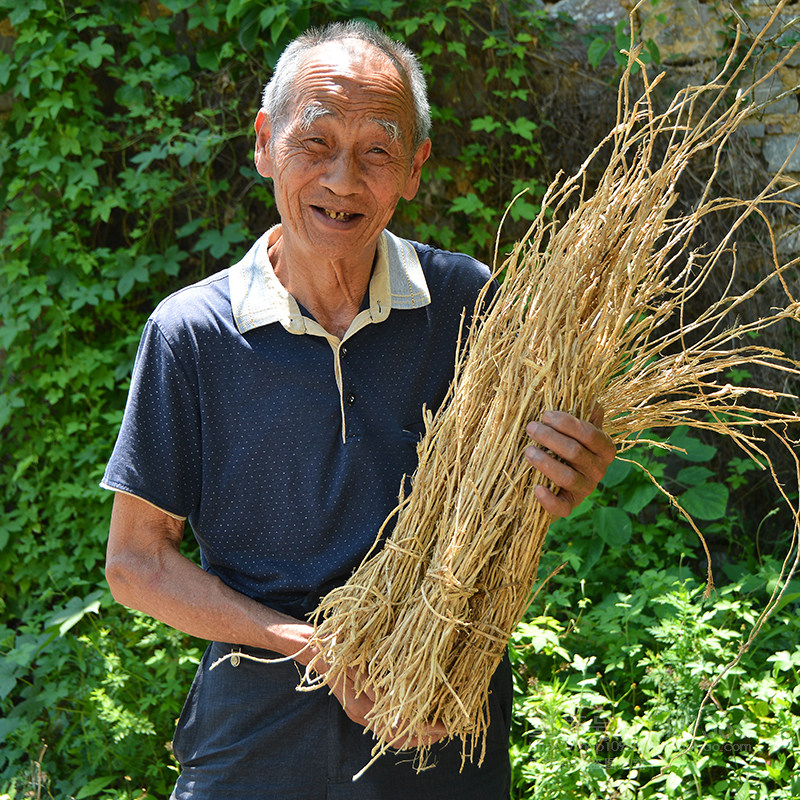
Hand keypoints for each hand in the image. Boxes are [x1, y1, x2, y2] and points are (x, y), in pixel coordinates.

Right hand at [306, 653, 447, 747]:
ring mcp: (359, 712)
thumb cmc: (338, 649)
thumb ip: (372, 683)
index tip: (442, 725)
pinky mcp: (359, 707)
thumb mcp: (356, 661)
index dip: (422, 729)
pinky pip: (384, 726)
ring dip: (415, 735)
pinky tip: (415, 719)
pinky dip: (403, 728)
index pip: (397, 728)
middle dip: (424, 737)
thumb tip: (393, 702)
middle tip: (446, 729)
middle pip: (396, 738)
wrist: (316, 650)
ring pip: (391, 736)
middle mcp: (360, 713)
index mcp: (360, 704)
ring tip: (436, 728)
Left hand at [523, 408, 614, 517]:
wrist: (560, 479)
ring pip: (568, 477)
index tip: (544, 415)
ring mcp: (586, 489)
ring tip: (527, 452)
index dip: (566, 423)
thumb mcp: (577, 430)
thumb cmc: (567, 446)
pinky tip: (536, 488)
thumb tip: (591, 399)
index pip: (589, 433)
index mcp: (604, 448)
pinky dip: (549, 500)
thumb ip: (583, 414)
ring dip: (546, 463)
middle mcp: (599, 470)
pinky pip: (563, 508)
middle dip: (550, 438)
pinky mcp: (571, 506)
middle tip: (530, 428)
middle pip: (575, 452)